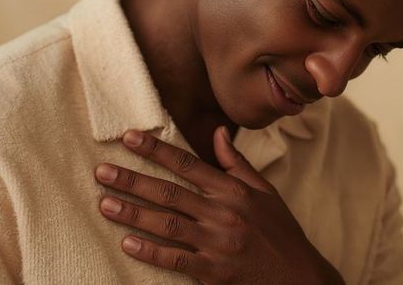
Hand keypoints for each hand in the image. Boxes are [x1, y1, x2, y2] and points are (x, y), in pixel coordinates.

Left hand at [94, 127, 344, 284]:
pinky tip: (128, 243)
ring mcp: (218, 242)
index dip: (156, 150)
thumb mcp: (265, 191)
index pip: (188, 163)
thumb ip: (236, 162)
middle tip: (102, 172)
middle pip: (170, 192)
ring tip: (105, 204)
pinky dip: (151, 252)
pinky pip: (177, 260)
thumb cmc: (280, 231)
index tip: (129, 138)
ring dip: (134, 213)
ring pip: (168, 224)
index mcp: (234, 190)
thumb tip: (217, 131)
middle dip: (133, 180)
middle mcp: (223, 212)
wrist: (299, 276)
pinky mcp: (215, 271)